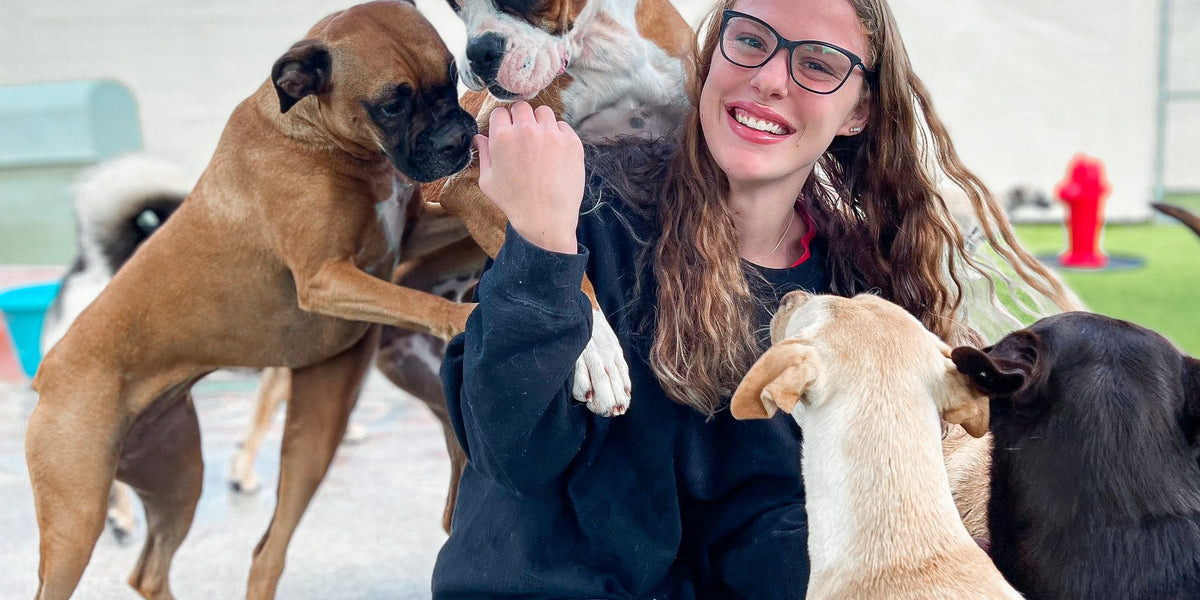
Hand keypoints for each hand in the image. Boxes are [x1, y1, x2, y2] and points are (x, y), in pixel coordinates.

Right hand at [476, 102, 583, 253]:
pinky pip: (562, 126)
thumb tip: (479, 137)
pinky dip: (557, 134)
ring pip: (544, 112)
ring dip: (539, 122)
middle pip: (522, 107)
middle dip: (520, 119)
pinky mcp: (571, 141)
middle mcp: (527, 130)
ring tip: (539, 142)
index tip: (506, 133)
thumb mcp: (488, 181)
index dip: (502, 123)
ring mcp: (552, 134)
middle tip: (523, 138)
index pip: (500, 112)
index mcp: (503, 137)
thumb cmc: (514, 202)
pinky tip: (554, 152)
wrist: (546, 219)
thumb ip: (483, 154)